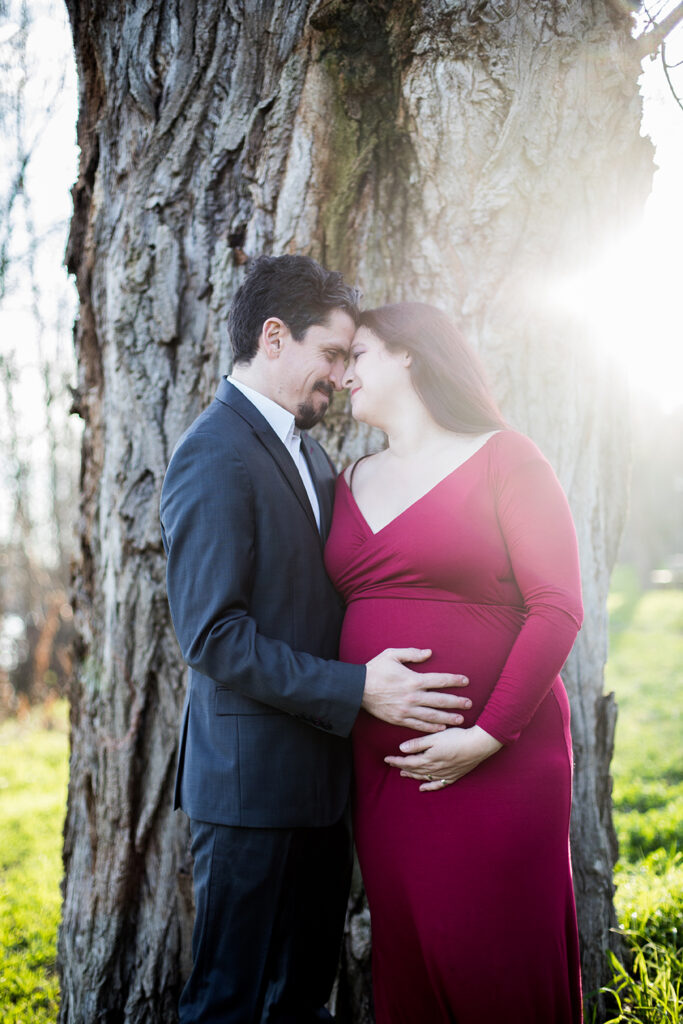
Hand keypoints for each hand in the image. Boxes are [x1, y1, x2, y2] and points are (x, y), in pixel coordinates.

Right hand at [362, 648, 470, 732]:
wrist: (357, 689)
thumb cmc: (374, 669)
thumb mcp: (391, 654)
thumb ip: (411, 653)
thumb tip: (429, 653)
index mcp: (413, 680)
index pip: (439, 680)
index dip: (454, 680)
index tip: (466, 681)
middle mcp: (413, 697)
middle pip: (440, 700)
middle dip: (457, 702)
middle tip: (470, 703)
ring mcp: (406, 710)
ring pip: (432, 716)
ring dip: (448, 717)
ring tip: (461, 719)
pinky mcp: (399, 719)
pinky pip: (419, 725)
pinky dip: (431, 728)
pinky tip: (441, 728)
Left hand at [384, 725, 501, 789]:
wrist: (478, 745)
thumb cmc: (456, 738)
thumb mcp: (435, 737)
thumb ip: (418, 744)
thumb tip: (401, 749)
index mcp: (428, 758)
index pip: (407, 761)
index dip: (396, 761)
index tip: (386, 759)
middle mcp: (434, 769)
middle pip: (414, 769)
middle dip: (402, 767)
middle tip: (392, 765)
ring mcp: (444, 773)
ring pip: (424, 777)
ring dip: (412, 776)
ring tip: (403, 774)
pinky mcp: (453, 775)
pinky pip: (438, 784)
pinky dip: (429, 786)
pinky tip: (423, 788)